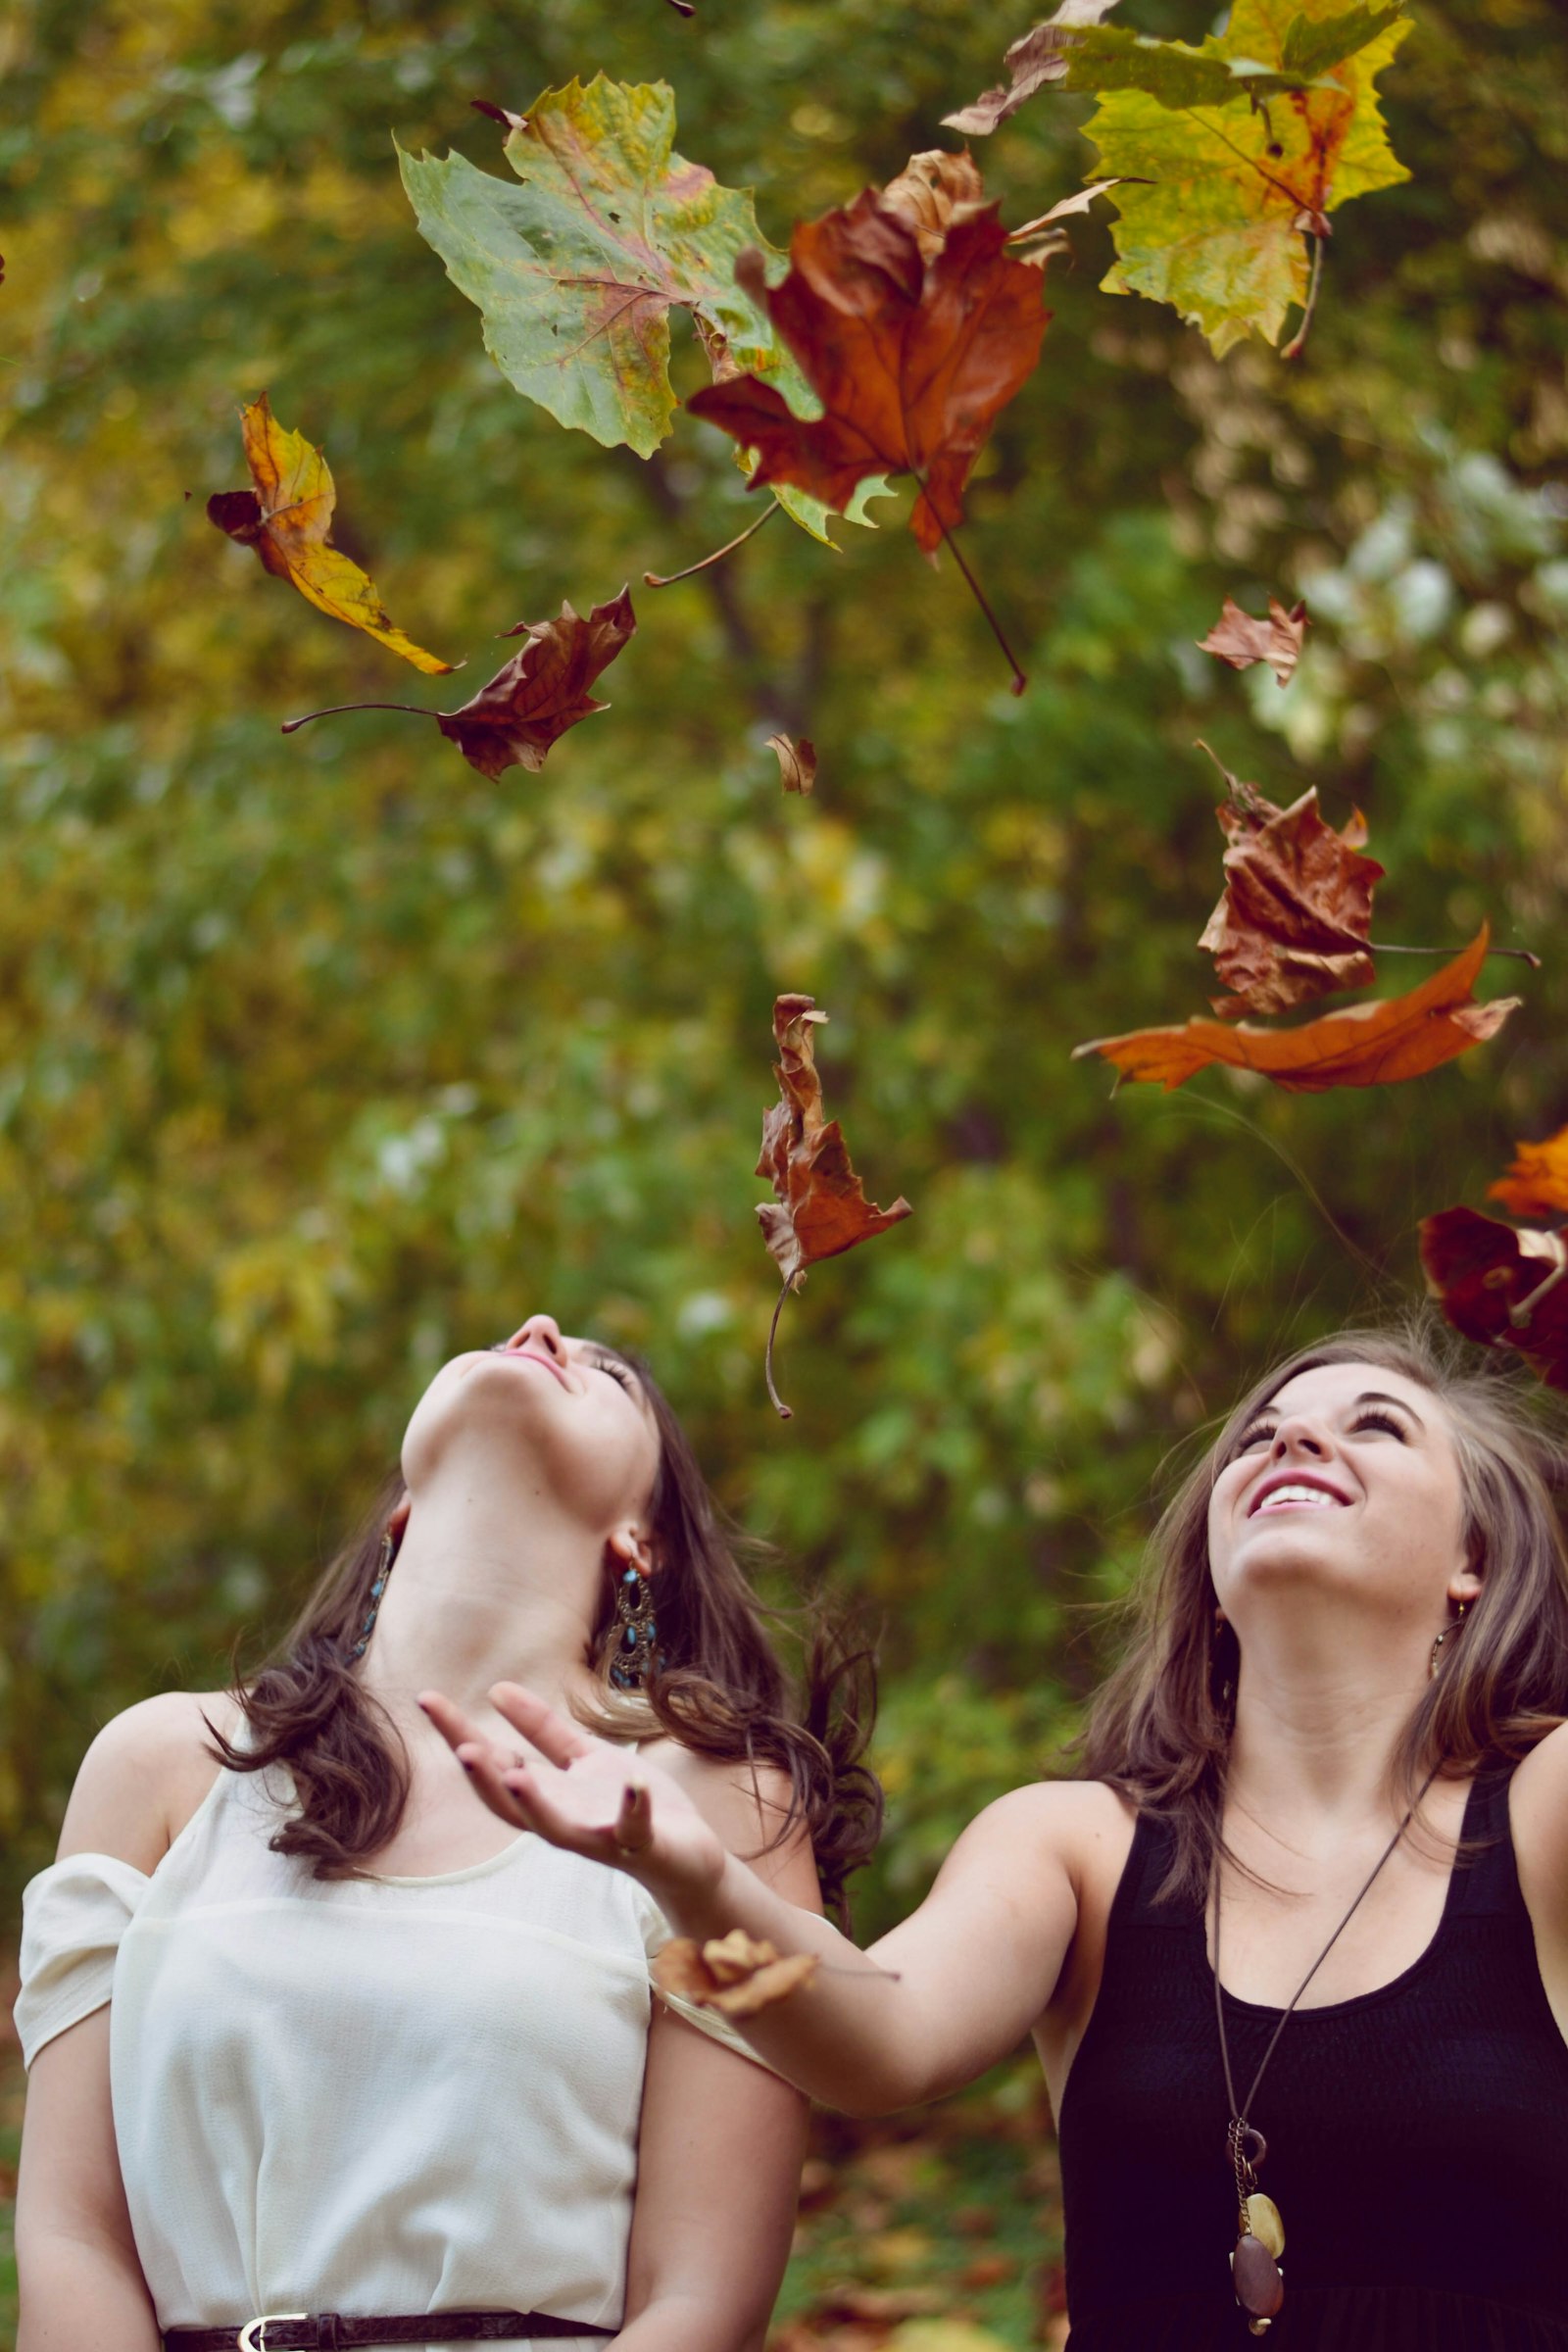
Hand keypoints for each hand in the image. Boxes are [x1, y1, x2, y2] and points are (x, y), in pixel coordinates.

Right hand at [418, 1682, 726, 1910]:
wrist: (685, 1851)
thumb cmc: (626, 1804)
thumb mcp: (582, 1758)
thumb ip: (542, 1731)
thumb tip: (496, 1690)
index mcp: (546, 1795)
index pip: (493, 1764)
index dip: (459, 1734)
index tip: (428, 1699)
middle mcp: (562, 1820)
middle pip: (511, 1803)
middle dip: (485, 1779)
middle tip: (461, 1748)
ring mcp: (599, 1836)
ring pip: (557, 1828)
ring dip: (536, 1804)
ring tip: (516, 1774)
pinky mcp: (640, 1844)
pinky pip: (634, 1828)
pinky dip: (633, 1807)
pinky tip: (635, 1781)